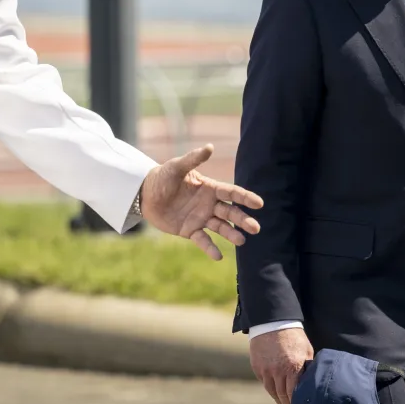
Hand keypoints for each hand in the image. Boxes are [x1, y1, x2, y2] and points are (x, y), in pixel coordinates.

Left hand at [139, 144, 263, 259]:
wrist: (145, 194)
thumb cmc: (162, 177)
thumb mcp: (176, 167)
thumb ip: (193, 159)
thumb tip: (210, 147)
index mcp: (209, 188)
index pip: (231, 193)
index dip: (245, 198)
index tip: (259, 204)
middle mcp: (209, 204)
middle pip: (230, 212)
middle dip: (243, 220)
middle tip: (255, 228)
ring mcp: (201, 218)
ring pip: (220, 227)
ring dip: (231, 234)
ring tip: (241, 241)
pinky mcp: (190, 231)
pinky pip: (203, 240)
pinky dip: (210, 248)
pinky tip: (218, 256)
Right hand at [250, 327, 313, 403]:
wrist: (273, 321)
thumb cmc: (294, 336)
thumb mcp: (306, 350)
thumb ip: (308, 367)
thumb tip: (312, 383)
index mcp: (293, 368)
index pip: (294, 395)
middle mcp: (277, 371)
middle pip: (282, 396)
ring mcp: (265, 369)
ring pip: (271, 391)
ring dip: (278, 399)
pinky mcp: (256, 366)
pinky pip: (264, 382)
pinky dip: (270, 387)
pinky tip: (275, 390)